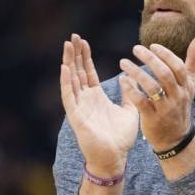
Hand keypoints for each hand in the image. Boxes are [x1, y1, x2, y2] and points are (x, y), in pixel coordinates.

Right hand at [60, 34, 138, 173]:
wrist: (115, 158)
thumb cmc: (120, 138)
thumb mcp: (129, 111)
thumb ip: (129, 94)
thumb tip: (128, 79)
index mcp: (96, 97)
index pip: (88, 72)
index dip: (85, 56)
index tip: (83, 41)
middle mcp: (85, 100)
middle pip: (78, 72)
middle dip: (75, 54)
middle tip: (73, 36)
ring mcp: (79, 107)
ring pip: (71, 80)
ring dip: (69, 62)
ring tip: (67, 46)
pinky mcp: (76, 116)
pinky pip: (69, 96)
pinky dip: (66, 82)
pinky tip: (65, 68)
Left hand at [119, 37, 194, 151]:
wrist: (175, 138)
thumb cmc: (179, 107)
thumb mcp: (189, 86)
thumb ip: (192, 62)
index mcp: (186, 87)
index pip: (178, 67)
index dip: (165, 54)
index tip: (152, 45)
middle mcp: (178, 97)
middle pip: (165, 74)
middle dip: (150, 59)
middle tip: (135, 49)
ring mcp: (166, 108)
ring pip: (152, 87)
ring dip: (136, 72)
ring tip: (123, 63)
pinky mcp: (153, 118)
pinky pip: (141, 101)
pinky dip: (131, 90)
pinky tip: (122, 80)